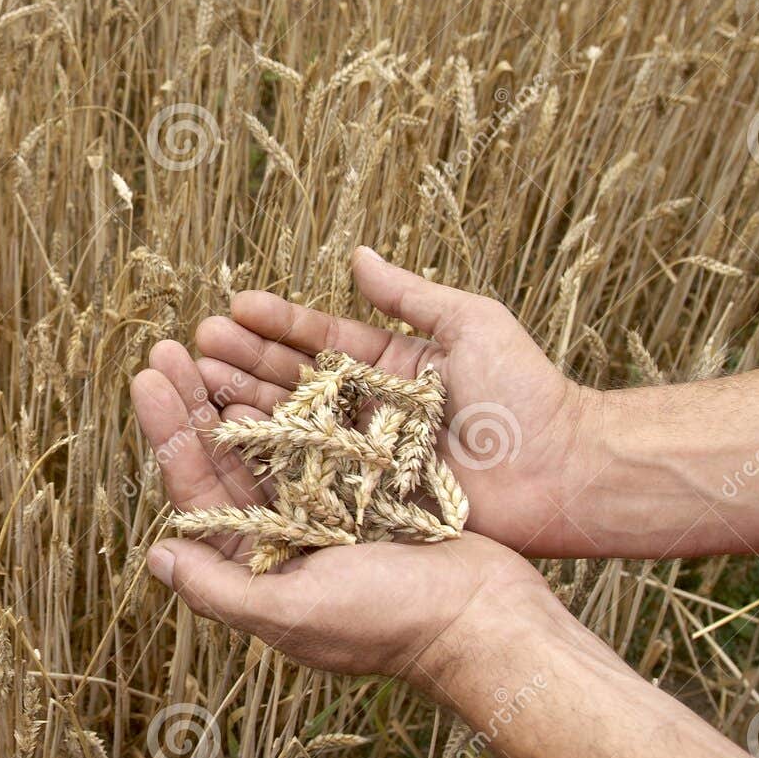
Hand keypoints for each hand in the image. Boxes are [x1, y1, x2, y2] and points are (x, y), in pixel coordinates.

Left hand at [129, 346, 551, 678]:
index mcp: (257, 567)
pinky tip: (276, 363)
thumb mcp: (294, 611)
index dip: (169, 434)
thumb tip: (155, 555)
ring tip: (212, 341)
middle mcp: (284, 536)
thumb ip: (220, 588)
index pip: (197, 491)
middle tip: (167, 346)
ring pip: (267, 439)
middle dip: (193, 401)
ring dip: (238, 390)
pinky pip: (319, 435)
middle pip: (224, 457)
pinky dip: (296, 400)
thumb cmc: (390, 622)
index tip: (147, 378)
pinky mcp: (367, 488)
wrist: (487, 618)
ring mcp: (326, 509)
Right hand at [189, 246, 600, 556]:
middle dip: (243, 360)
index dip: (275, 323)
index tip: (233, 306)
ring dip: (243, 402)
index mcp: (389, 367)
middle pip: (291, 381)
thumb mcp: (471, 323)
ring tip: (198, 381)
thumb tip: (357, 258)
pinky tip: (228, 437)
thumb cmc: (526, 392)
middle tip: (196, 343)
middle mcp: (367, 411)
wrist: (562, 470)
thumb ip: (410, 296)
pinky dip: (267, 458)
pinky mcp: (365, 499)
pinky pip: (309, 476)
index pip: (318, 340)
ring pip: (290, 425)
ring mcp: (362, 457)